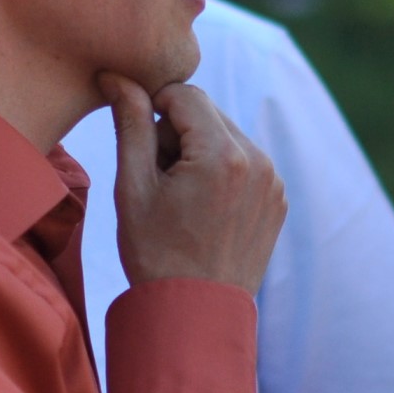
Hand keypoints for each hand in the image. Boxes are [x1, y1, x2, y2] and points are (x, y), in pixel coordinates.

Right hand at [101, 75, 285, 292]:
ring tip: (179, 198)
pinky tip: (201, 210)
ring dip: (198, 151)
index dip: (153, 106)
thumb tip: (117, 76)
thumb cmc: (156, 255)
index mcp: (222, 155)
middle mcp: (258, 162)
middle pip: (207, 113)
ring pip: (225, 136)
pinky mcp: (277, 199)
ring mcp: (273, 182)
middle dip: (176, 132)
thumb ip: (130, 124)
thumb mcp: (133, 187)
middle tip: (156, 178)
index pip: (185, 94)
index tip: (136, 138)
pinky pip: (244, 162)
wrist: (195, 316)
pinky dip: (219, 171)